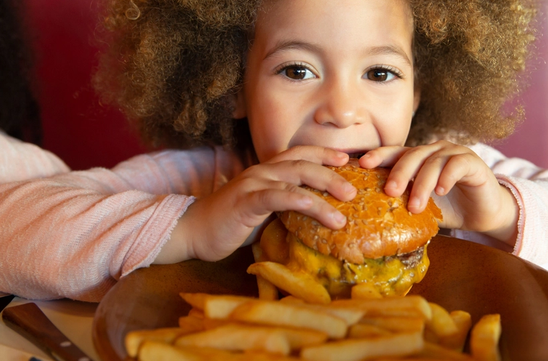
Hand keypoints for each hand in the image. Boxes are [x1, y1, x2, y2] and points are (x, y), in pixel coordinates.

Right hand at [156, 147, 355, 262]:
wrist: (193, 232)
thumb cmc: (230, 224)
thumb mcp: (263, 212)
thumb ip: (285, 206)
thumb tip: (314, 213)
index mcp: (267, 171)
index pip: (300, 154)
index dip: (324, 153)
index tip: (348, 159)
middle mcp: (262, 171)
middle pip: (304, 163)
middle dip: (332, 173)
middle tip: (355, 190)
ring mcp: (253, 184)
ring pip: (295, 177)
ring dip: (324, 188)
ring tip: (345, 206)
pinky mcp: (246, 201)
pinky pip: (277, 196)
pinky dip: (301, 200)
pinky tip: (318, 208)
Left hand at [358, 141, 518, 243]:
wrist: (483, 214)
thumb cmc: (449, 209)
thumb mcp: (421, 206)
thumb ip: (402, 204)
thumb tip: (371, 216)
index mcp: (418, 159)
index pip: (395, 152)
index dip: (379, 156)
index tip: (363, 165)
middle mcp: (434, 151)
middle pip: (411, 155)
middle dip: (399, 173)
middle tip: (390, 192)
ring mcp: (453, 153)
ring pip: (433, 162)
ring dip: (422, 184)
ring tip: (416, 206)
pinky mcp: (472, 162)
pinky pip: (456, 165)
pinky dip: (447, 177)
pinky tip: (441, 191)